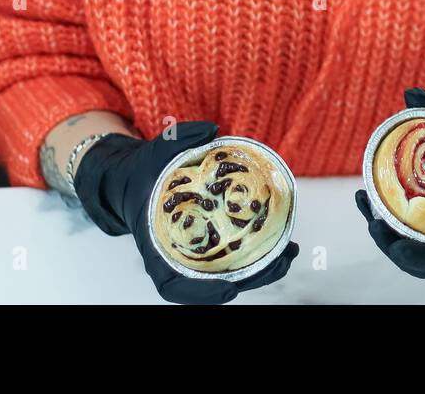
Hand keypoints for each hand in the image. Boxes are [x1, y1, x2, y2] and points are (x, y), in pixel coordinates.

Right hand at [74, 121, 297, 303]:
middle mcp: (175, 257)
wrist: (134, 180)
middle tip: (280, 263)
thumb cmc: (145, 170)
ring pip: (228, 274)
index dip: (201, 293)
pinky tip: (283, 244)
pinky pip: (234, 257)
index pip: (172, 283)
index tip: (230, 290)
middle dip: (249, 279)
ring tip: (290, 254)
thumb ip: (181, 138)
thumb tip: (213, 129)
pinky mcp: (208, 245)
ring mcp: (192, 254)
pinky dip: (258, 254)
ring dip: (261, 270)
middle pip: (211, 283)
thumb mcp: (156, 151)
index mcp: (155, 243)